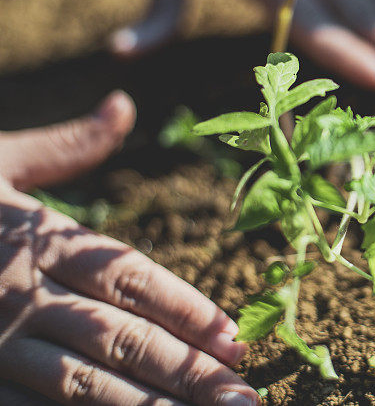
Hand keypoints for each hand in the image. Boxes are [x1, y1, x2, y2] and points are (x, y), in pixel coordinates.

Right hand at [0, 92, 259, 405]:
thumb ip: (64, 145)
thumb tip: (123, 105)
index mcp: (35, 236)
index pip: (129, 275)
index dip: (186, 307)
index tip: (235, 336)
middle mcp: (17, 291)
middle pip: (118, 337)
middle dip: (184, 371)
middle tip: (243, 399)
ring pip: (77, 385)